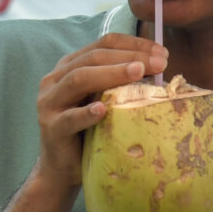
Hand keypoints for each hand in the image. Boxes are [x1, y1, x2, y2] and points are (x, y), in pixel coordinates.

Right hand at [32, 35, 166, 190]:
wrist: (63, 166)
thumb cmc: (91, 129)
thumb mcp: (106, 100)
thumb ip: (121, 83)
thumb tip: (160, 69)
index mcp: (70, 66)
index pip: (103, 45)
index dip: (132, 45)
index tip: (162, 52)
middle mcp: (56, 79)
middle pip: (93, 58)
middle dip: (128, 57)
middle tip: (159, 63)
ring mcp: (50, 102)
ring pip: (78, 80)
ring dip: (110, 74)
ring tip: (137, 72)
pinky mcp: (51, 127)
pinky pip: (69, 118)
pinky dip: (86, 113)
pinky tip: (103, 109)